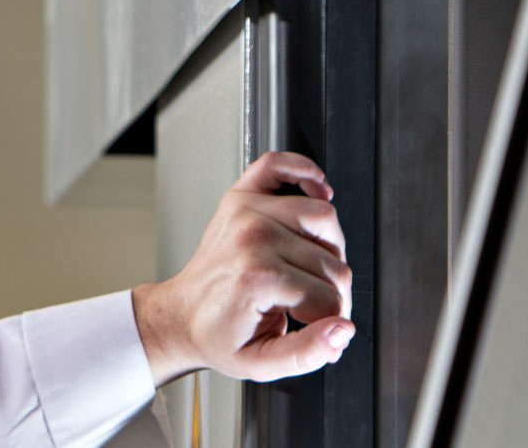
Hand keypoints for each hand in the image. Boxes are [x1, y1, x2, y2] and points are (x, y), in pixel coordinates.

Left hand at [129, 150, 354, 385]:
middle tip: (311, 305)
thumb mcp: (262, 364)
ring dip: (329, 247)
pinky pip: (279, 164)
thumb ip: (308, 353)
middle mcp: (254, 237)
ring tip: (309, 269)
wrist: (183, 316)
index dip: (331, 320)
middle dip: (332, 290)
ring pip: (325, 219)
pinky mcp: (241, 196)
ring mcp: (246, 211)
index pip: (330, 297)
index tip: (315, 327)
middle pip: (334, 261)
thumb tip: (343, 330)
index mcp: (257, 278)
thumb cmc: (219, 336)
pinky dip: (304, 171)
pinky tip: (317, 193)